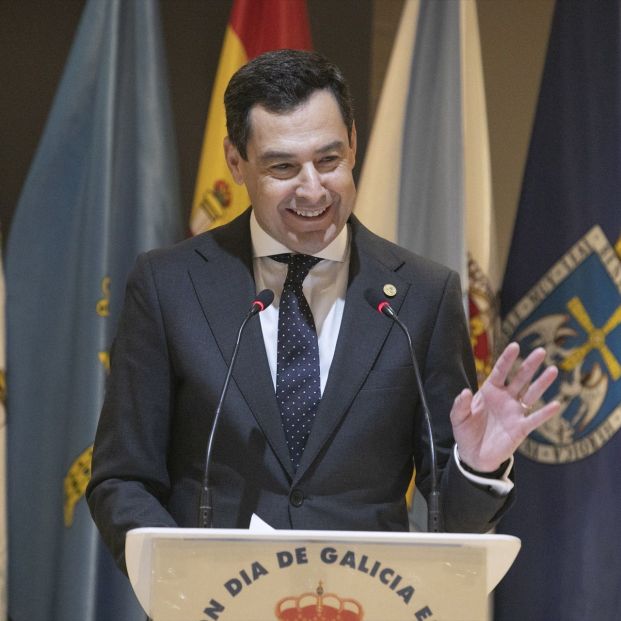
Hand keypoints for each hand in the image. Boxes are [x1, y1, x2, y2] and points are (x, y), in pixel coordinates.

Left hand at [450, 342, 560, 471]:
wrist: (473, 455)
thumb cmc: (466, 432)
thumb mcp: (458, 417)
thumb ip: (460, 404)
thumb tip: (465, 391)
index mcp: (490, 391)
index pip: (500, 372)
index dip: (507, 359)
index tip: (515, 346)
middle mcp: (505, 398)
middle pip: (520, 378)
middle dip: (530, 365)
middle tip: (541, 351)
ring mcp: (515, 412)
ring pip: (531, 394)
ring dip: (542, 383)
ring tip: (553, 370)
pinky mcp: (521, 428)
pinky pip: (534, 419)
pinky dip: (545, 413)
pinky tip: (556, 404)